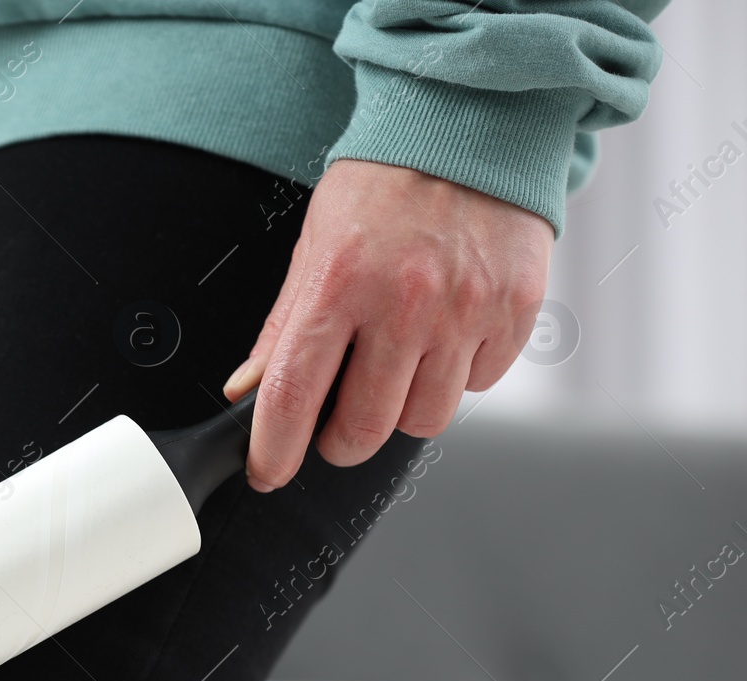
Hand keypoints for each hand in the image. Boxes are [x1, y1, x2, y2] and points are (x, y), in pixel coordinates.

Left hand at [222, 159, 553, 490]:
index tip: (268, 473)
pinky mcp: (516, 310)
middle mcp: (405, 301)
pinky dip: (458, 375)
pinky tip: (446, 334)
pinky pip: (479, 384)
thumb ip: (284, 326)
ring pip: (426, 419)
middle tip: (335, 424)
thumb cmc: (383, 185)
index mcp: (340, 283)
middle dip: (341, 441)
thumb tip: (247, 391)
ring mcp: (467, 308)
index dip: (274, 450)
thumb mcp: (316, 245)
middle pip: (366, 426)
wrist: (471, 124)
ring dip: (403, 409)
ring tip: (398, 364)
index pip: (294, 394)